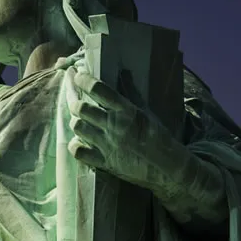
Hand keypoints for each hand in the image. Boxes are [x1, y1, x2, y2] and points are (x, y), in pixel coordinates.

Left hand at [68, 72, 189, 197]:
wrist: (168, 168)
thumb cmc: (159, 137)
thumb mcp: (147, 112)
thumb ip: (132, 92)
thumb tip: (122, 72)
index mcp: (127, 111)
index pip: (98, 90)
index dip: (83, 80)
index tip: (77, 75)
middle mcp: (114, 126)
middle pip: (80, 108)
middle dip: (73, 98)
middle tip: (72, 92)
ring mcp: (107, 145)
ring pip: (77, 127)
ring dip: (75, 120)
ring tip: (79, 117)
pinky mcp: (103, 162)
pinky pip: (78, 151)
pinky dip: (75, 145)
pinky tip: (80, 141)